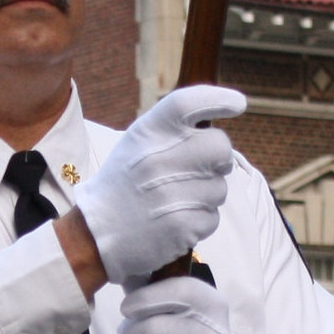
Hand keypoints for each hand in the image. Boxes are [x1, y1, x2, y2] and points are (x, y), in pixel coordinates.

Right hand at [71, 85, 245, 285]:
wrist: (97, 234)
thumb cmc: (125, 182)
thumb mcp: (137, 143)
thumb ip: (174, 128)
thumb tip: (226, 120)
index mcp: (147, 134)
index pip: (189, 103)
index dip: (218, 100)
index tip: (237, 105)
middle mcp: (160, 159)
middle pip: (220, 146)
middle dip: (217, 160)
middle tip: (198, 170)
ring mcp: (173, 194)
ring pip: (220, 187)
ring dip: (206, 195)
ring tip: (174, 200)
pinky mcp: (183, 225)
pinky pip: (212, 217)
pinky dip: (198, 221)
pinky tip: (174, 220)